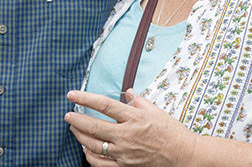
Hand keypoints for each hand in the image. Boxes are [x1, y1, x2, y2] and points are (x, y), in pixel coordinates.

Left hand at [65, 89, 195, 166]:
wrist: (184, 156)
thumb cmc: (172, 132)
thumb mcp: (156, 110)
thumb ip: (138, 101)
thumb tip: (127, 93)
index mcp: (134, 118)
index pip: (104, 105)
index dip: (85, 98)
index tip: (72, 95)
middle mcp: (127, 135)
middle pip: (94, 126)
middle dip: (76, 119)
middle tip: (67, 115)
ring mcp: (125, 153)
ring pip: (94, 145)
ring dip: (80, 136)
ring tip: (74, 129)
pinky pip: (101, 164)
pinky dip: (90, 156)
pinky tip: (86, 149)